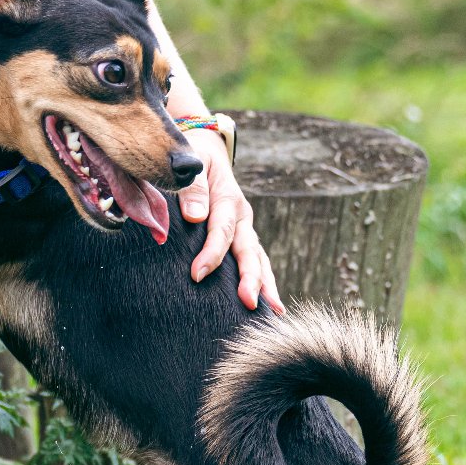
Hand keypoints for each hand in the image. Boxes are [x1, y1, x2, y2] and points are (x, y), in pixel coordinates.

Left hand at [180, 127, 282, 312]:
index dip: (211, 253)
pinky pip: (256, 261)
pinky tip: (272, 306)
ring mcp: (245, 229)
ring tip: (274, 311)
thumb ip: (191, 189)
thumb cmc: (192, 159)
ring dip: (265, 285)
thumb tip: (196, 216)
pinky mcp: (243, 238)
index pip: (221, 230)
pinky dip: (264, 282)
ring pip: (258, 259)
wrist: (205, 153)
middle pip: (249, 250)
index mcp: (228, 198)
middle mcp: (242, 216)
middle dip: (251, 278)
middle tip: (249, 302)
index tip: (197, 275)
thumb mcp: (191, 163)